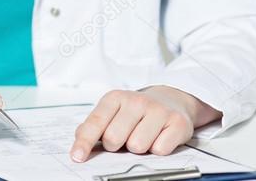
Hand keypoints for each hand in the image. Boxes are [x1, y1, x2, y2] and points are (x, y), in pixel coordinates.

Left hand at [70, 86, 214, 160]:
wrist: (171, 100)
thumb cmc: (137, 111)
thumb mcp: (113, 112)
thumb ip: (96, 126)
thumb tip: (80, 142)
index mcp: (115, 98)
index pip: (95, 123)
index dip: (85, 142)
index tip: (77, 156)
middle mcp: (136, 101)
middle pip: (114, 139)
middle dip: (117, 146)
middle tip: (125, 138)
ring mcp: (158, 110)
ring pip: (137, 146)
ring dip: (139, 148)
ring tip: (143, 136)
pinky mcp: (177, 123)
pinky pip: (160, 150)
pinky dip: (158, 149)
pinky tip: (159, 137)